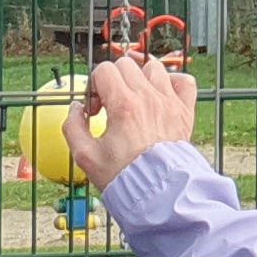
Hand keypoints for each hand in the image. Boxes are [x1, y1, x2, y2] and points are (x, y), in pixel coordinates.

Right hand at [60, 51, 199, 191]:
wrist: (156, 191)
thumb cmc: (122, 176)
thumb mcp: (84, 156)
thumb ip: (72, 127)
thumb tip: (76, 109)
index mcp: (123, 105)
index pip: (104, 70)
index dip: (94, 87)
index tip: (96, 110)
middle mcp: (147, 97)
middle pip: (126, 65)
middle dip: (114, 81)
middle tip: (111, 106)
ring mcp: (169, 101)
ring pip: (153, 68)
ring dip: (141, 79)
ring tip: (136, 100)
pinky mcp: (184, 110)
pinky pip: (184, 80)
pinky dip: (173, 82)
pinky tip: (162, 96)